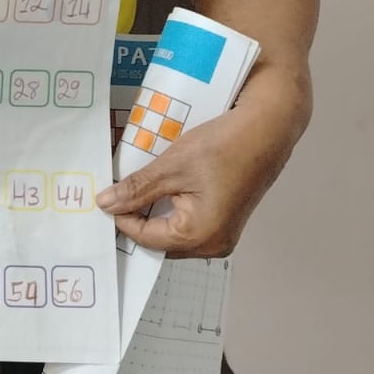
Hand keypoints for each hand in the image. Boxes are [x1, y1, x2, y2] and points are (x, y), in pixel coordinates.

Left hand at [98, 85, 303, 256]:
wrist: (268, 128)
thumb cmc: (223, 146)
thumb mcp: (171, 166)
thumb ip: (137, 189)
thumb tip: (105, 204)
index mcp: (200, 236)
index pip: (145, 238)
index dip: (122, 217)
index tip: (104, 196)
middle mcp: (214, 245)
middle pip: (162, 240)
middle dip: (138, 217)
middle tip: (116, 194)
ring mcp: (224, 234)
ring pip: (175, 231)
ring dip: (154, 212)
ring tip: (135, 189)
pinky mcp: (227, 219)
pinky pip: (191, 222)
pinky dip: (172, 207)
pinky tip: (160, 186)